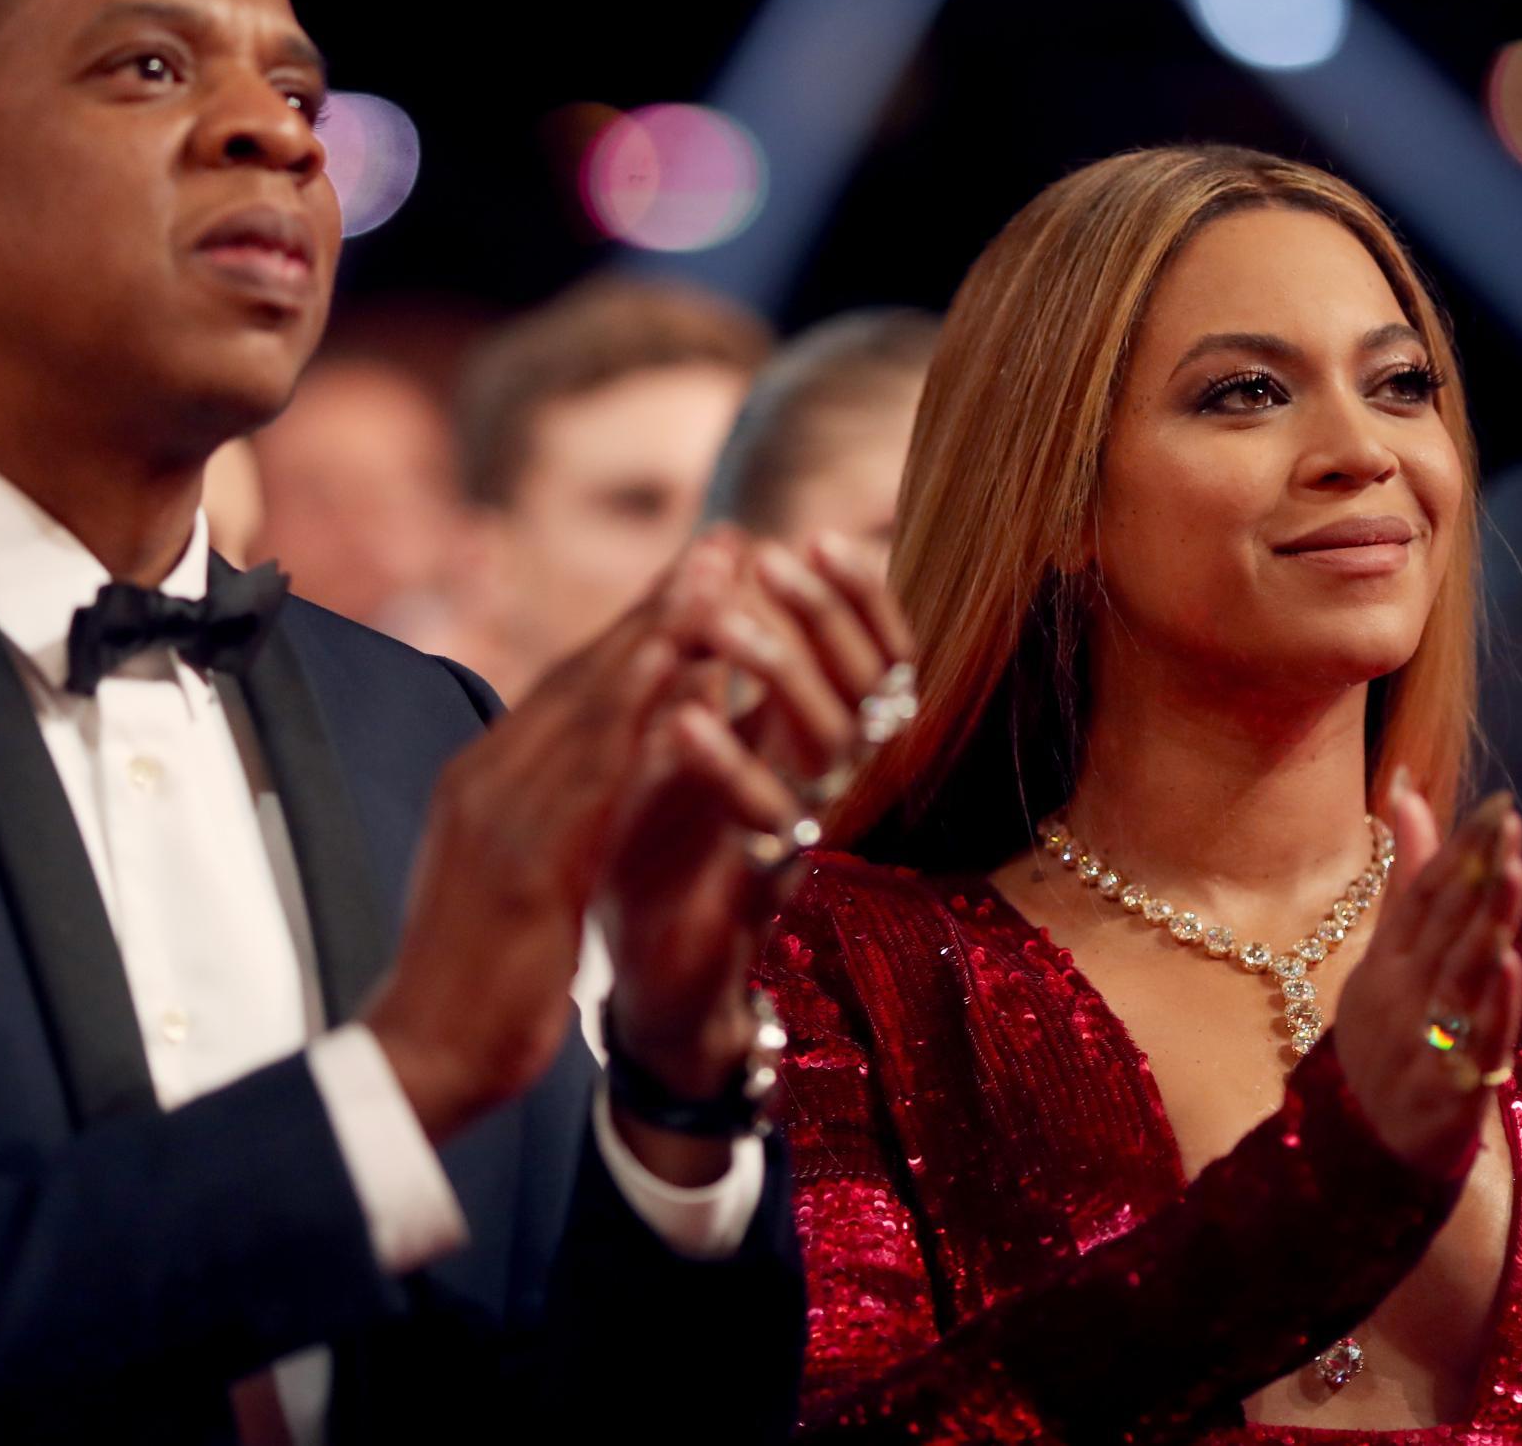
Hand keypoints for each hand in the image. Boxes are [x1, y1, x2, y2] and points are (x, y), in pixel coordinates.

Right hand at [361, 542, 726, 1142]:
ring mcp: (498, 816)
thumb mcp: (519, 876)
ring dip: (658, 633)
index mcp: (483, 781)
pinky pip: (589, 774)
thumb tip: (605, 767)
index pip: (570, 687)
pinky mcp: (521, 863)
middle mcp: (485, 778)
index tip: (699, 573)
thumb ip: (553, 815)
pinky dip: (634, 713)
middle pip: (584, 673)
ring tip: (716, 574)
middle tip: (724, 540)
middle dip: (659, 603)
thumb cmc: (478, 980)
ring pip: (588, 705)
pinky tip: (676, 671)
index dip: (640, 625)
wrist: (422, 1060)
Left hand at [600, 533, 913, 1099]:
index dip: (861, 598)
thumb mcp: (679, 745)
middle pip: (870, 688)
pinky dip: (725, 768)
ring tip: (719, 620)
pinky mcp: (759, 893)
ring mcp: (799, 838)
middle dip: (827, 616)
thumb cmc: (663, 858)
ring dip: (780, 673)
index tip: (819, 534)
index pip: (874, 656)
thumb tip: (706, 565)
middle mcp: (821, 788)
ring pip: (831, 746)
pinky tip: (680, 723)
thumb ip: (699, 669)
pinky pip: (766, 825)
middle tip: (775, 557)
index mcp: (805, 745)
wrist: (646, 986)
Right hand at [1336, 777, 1521, 1175]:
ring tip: (1511, 881)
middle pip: (1441, 927)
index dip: (1459, 849)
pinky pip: (1468, 1047)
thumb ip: (1406, 879)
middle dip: (1476, 874)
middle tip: (1508, 826)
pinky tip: (1511, 973)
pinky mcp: (1441, 1093)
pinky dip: (1490, 1010)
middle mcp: (1398, 994)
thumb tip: (1407, 793)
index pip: (1423, 894)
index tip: (1498, 806)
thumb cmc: (1384, 1040)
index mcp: (1387, 960)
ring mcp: (1416, 1042)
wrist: (1353, 1149)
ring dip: (1483, 928)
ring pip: (1455, 978)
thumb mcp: (1385, 958)